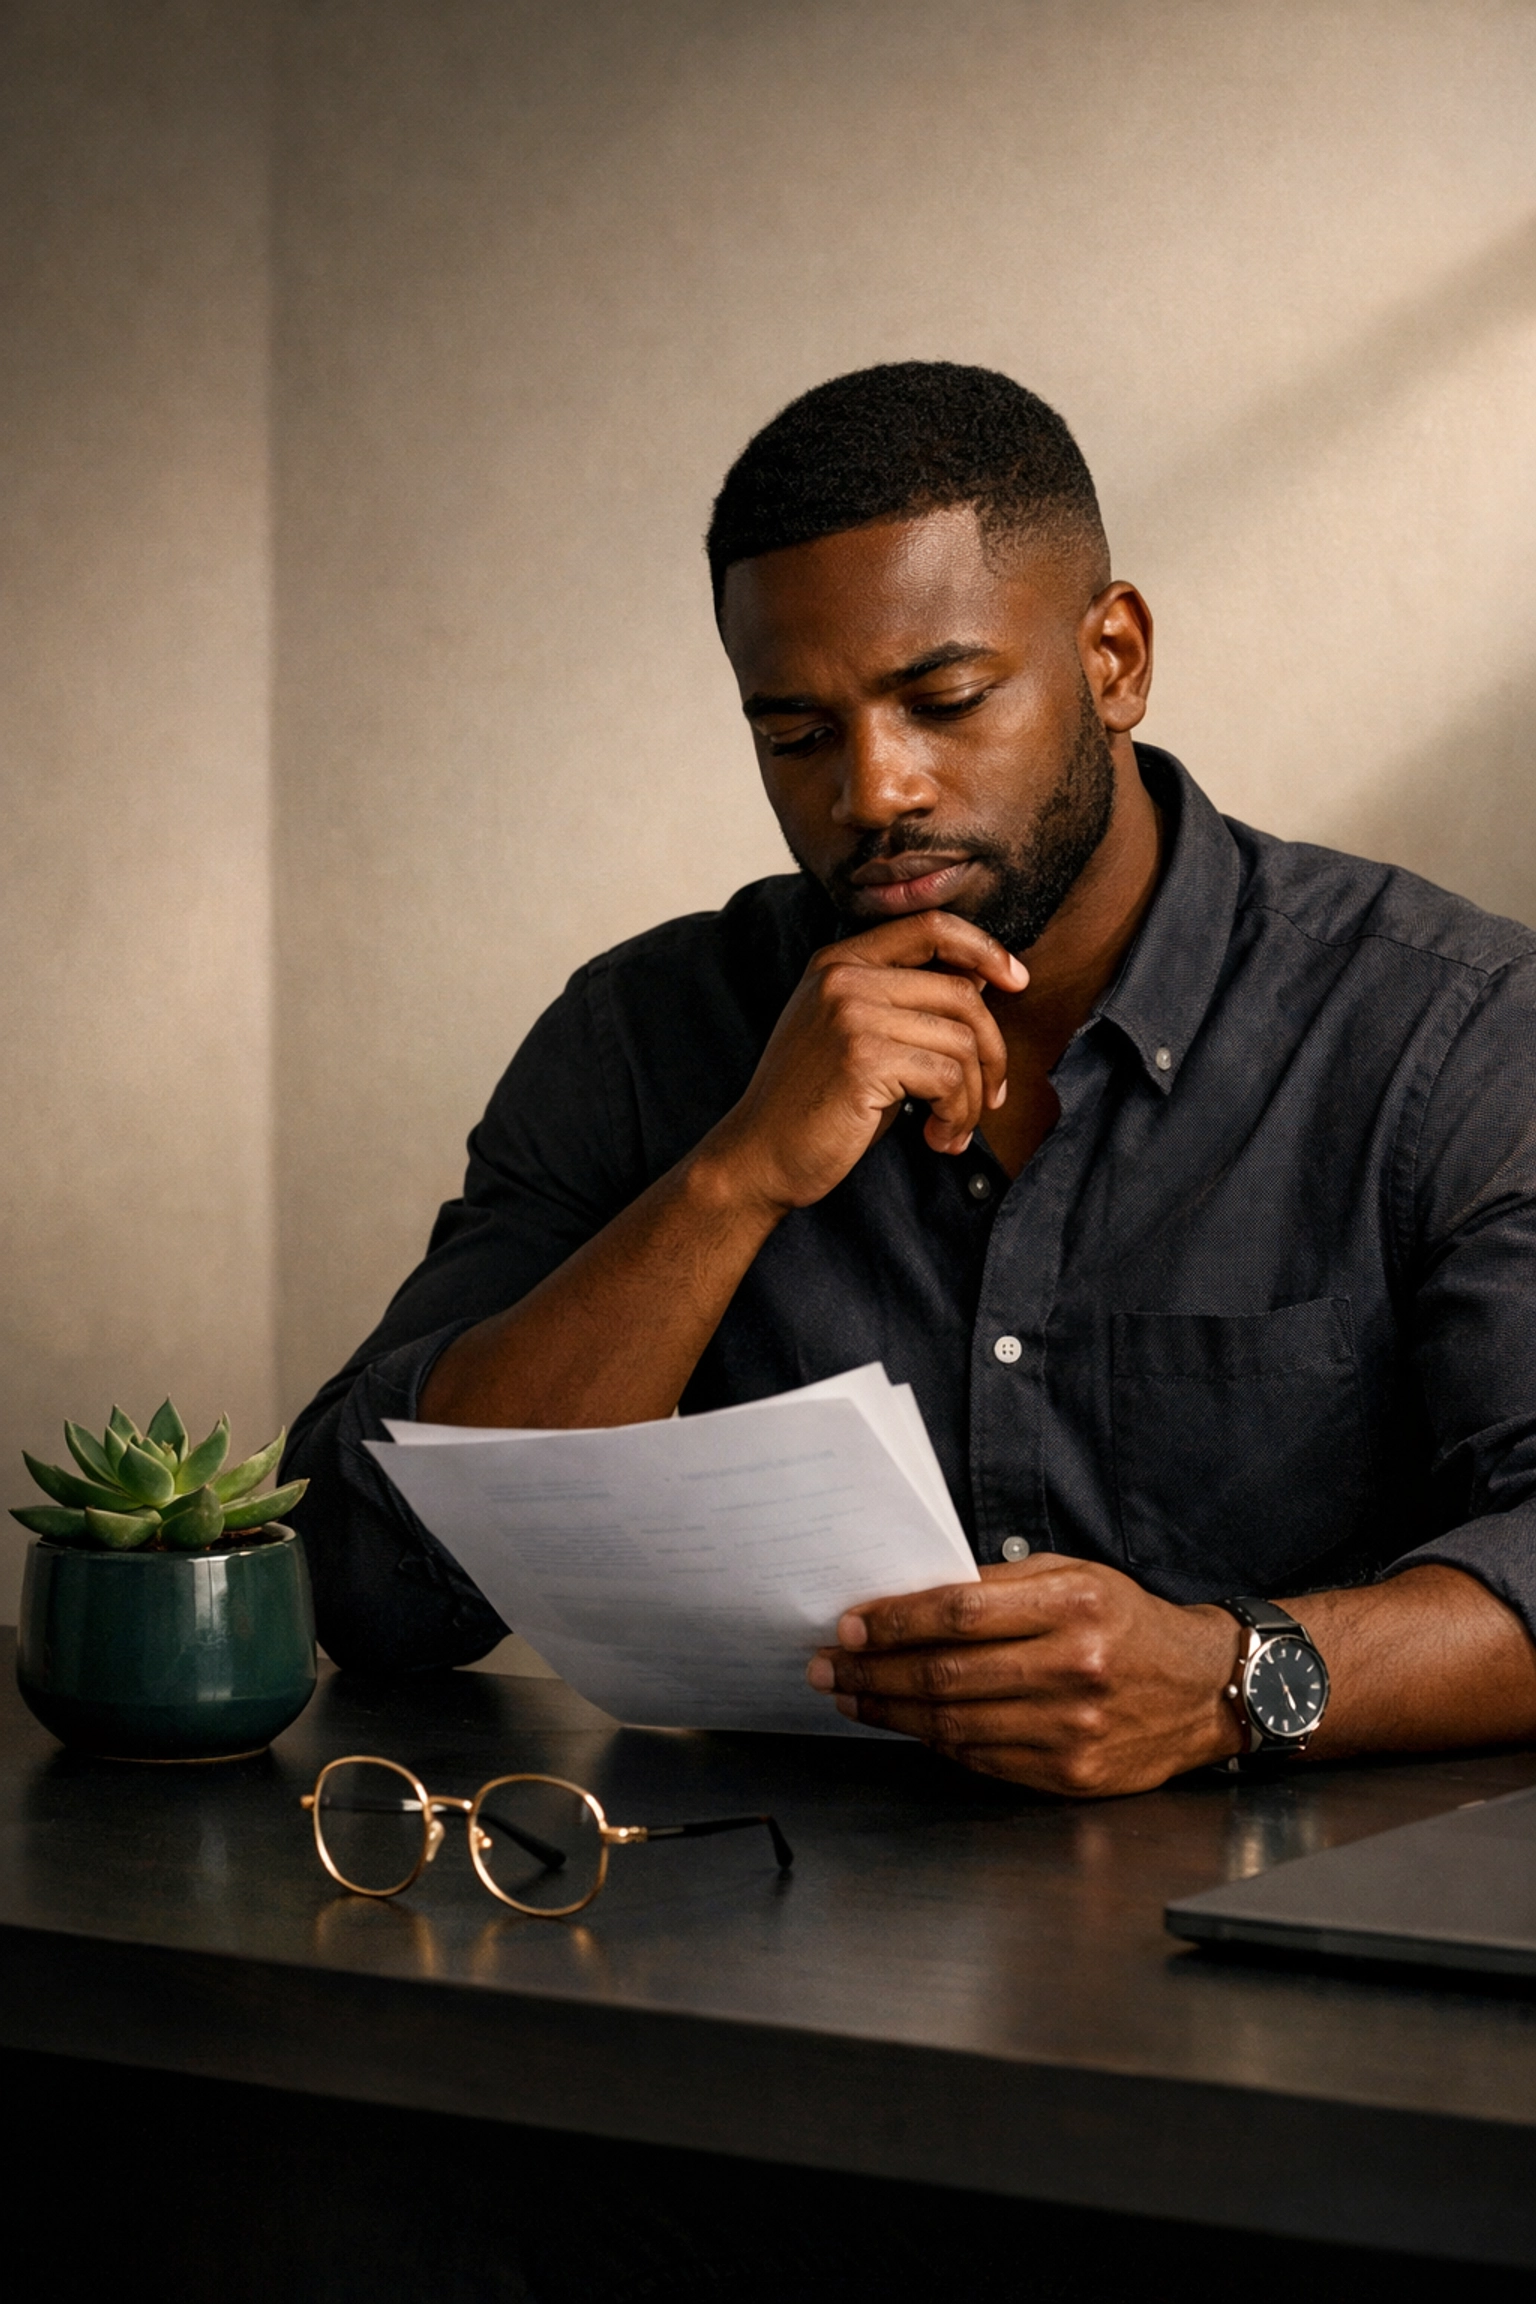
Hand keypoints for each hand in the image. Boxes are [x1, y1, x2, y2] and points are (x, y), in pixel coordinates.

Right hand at [707, 912, 1025, 1213]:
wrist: (759, 1156)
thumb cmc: (816, 1105)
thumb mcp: (858, 1037)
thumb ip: (907, 1004)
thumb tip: (984, 980)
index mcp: (840, 962)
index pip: (932, 927)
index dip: (985, 949)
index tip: (1017, 980)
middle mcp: (843, 977)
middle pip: (961, 994)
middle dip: (992, 1053)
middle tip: (989, 1099)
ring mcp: (851, 1014)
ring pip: (961, 1043)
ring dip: (971, 1099)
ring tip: (952, 1130)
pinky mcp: (862, 1058)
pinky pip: (947, 1079)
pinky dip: (956, 1116)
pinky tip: (936, 1138)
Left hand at [806, 1556, 1242, 1795]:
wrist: (1204, 1688)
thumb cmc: (1129, 1622)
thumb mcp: (1074, 1577)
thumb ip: (999, 1588)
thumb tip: (910, 1600)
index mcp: (1073, 1606)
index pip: (958, 1613)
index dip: (893, 1622)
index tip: (849, 1626)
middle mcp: (1075, 1667)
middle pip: (945, 1673)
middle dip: (872, 1671)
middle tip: (828, 1667)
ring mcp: (1074, 1728)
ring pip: (954, 1723)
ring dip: (889, 1712)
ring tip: (852, 1697)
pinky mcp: (1072, 1774)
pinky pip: (981, 1759)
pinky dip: (934, 1742)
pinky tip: (908, 1724)